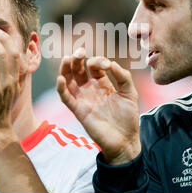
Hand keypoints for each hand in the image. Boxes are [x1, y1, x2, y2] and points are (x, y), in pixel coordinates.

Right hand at [56, 48, 140, 164]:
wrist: (125, 141)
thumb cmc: (128, 118)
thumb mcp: (130, 93)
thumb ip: (123, 77)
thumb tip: (111, 63)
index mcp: (102, 84)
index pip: (94, 66)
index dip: (98, 61)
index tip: (107, 65)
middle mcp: (90, 89)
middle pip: (78, 70)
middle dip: (77, 58)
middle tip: (79, 51)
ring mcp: (83, 99)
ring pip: (68, 80)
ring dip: (65, 69)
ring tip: (67, 59)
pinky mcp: (78, 110)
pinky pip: (66, 98)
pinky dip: (61, 88)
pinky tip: (61, 78)